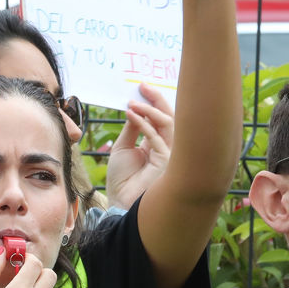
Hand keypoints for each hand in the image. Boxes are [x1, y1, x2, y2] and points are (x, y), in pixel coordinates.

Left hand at [105, 84, 174, 210]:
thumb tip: (134, 107)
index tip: (141, 88)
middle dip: (157, 100)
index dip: (152, 102)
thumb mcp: (123, 147)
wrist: (119, 201)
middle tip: (143, 86)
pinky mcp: (166, 161)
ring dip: (150, 110)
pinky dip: (144, 124)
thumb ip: (132, 128)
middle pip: (169, 118)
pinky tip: (132, 115)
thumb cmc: (121, 178)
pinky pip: (157, 137)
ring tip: (133, 102)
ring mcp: (169, 154)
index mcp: (157, 145)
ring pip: (168, 124)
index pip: (160, 119)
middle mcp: (166, 148)